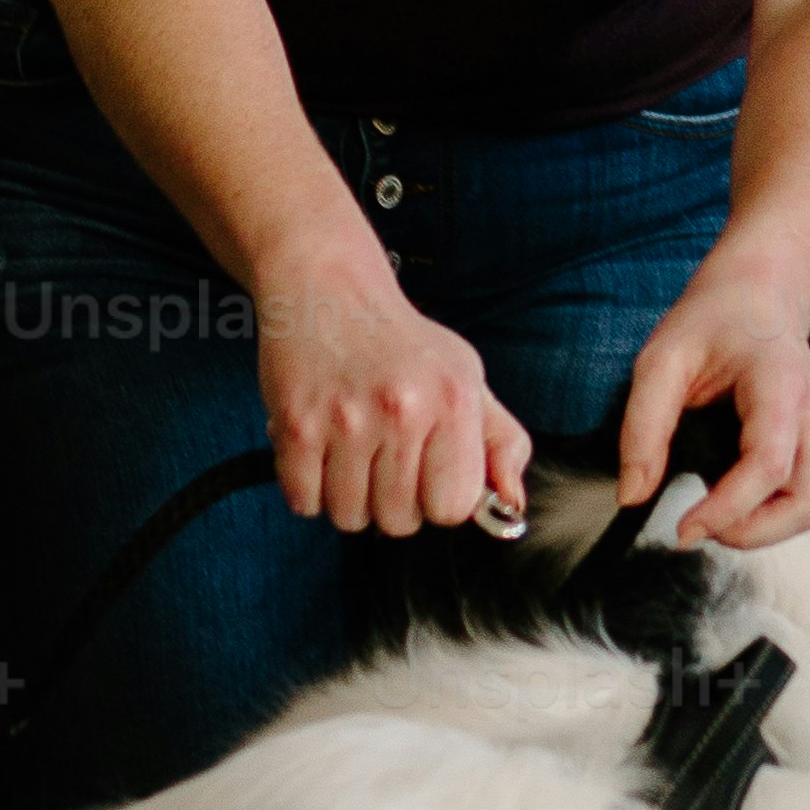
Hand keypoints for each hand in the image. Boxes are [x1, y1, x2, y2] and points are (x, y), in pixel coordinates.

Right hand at [257, 251, 533, 538]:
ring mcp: (347, 419)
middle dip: (390, 501)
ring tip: (350, 450)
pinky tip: (319, 449)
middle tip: (382, 457)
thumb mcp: (467, 377)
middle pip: (399, 521)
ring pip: (349, 516)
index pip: (453, 508)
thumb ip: (501, 442)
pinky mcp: (297, 424)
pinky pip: (304, 501)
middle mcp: (404, 410)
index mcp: (453, 401)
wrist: (329, 289)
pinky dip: (307, 487)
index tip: (425, 474)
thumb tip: (513, 503)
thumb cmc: (401, 342)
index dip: (437, 499)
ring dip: (347, 496)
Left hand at [618, 280, 809, 549]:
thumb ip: (644, 426)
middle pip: (807, 504)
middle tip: (696, 528)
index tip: (682, 530)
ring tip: (710, 516)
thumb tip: (632, 496)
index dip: (727, 508)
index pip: (768, 464)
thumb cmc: (711, 322)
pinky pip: (801, 497)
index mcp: (780, 385)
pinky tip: (727, 497)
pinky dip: (766, 514)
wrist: (759, 294)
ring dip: (762, 529)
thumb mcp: (662, 359)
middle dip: (752, 533)